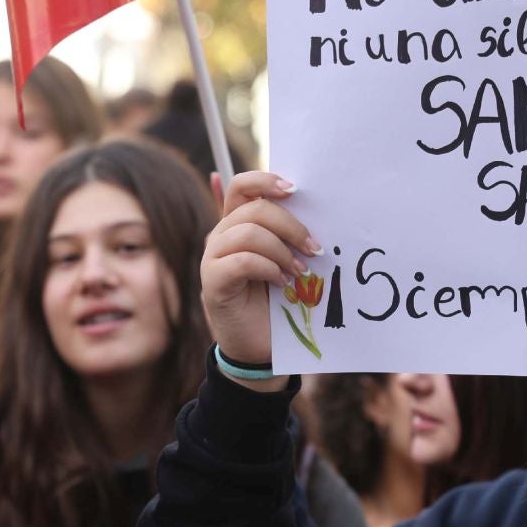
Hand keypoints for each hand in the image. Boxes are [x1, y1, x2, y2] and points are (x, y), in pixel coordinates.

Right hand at [201, 172, 318, 385]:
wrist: (260, 346)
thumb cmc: (275, 300)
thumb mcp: (286, 259)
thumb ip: (287, 232)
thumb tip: (303, 199)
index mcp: (237, 223)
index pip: (241, 185)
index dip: (265, 180)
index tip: (295, 190)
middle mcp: (221, 235)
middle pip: (253, 208)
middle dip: (290, 225)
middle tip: (314, 248)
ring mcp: (212, 258)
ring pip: (248, 233)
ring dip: (281, 251)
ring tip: (298, 272)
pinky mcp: (212, 282)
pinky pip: (241, 261)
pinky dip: (268, 269)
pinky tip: (281, 283)